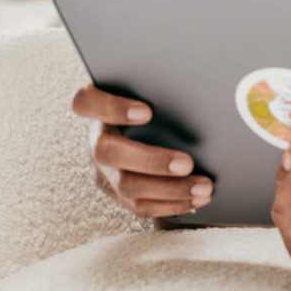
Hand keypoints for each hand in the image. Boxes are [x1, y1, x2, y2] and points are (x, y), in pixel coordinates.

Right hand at [71, 85, 212, 218]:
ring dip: (169, 189)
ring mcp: (103, 169)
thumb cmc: (156, 99)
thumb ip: (164, 87)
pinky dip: (171, 204)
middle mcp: (95, 138)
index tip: (147, 112)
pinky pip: (140, 205)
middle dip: (151, 161)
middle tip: (187, 163)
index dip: (112, 109)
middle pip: (108, 152)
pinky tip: (196, 199)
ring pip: (126, 185)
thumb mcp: (151, 89)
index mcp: (97, 106)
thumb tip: (204, 85)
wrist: (148, 128)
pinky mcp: (117, 192)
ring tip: (204, 187)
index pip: (86, 102)